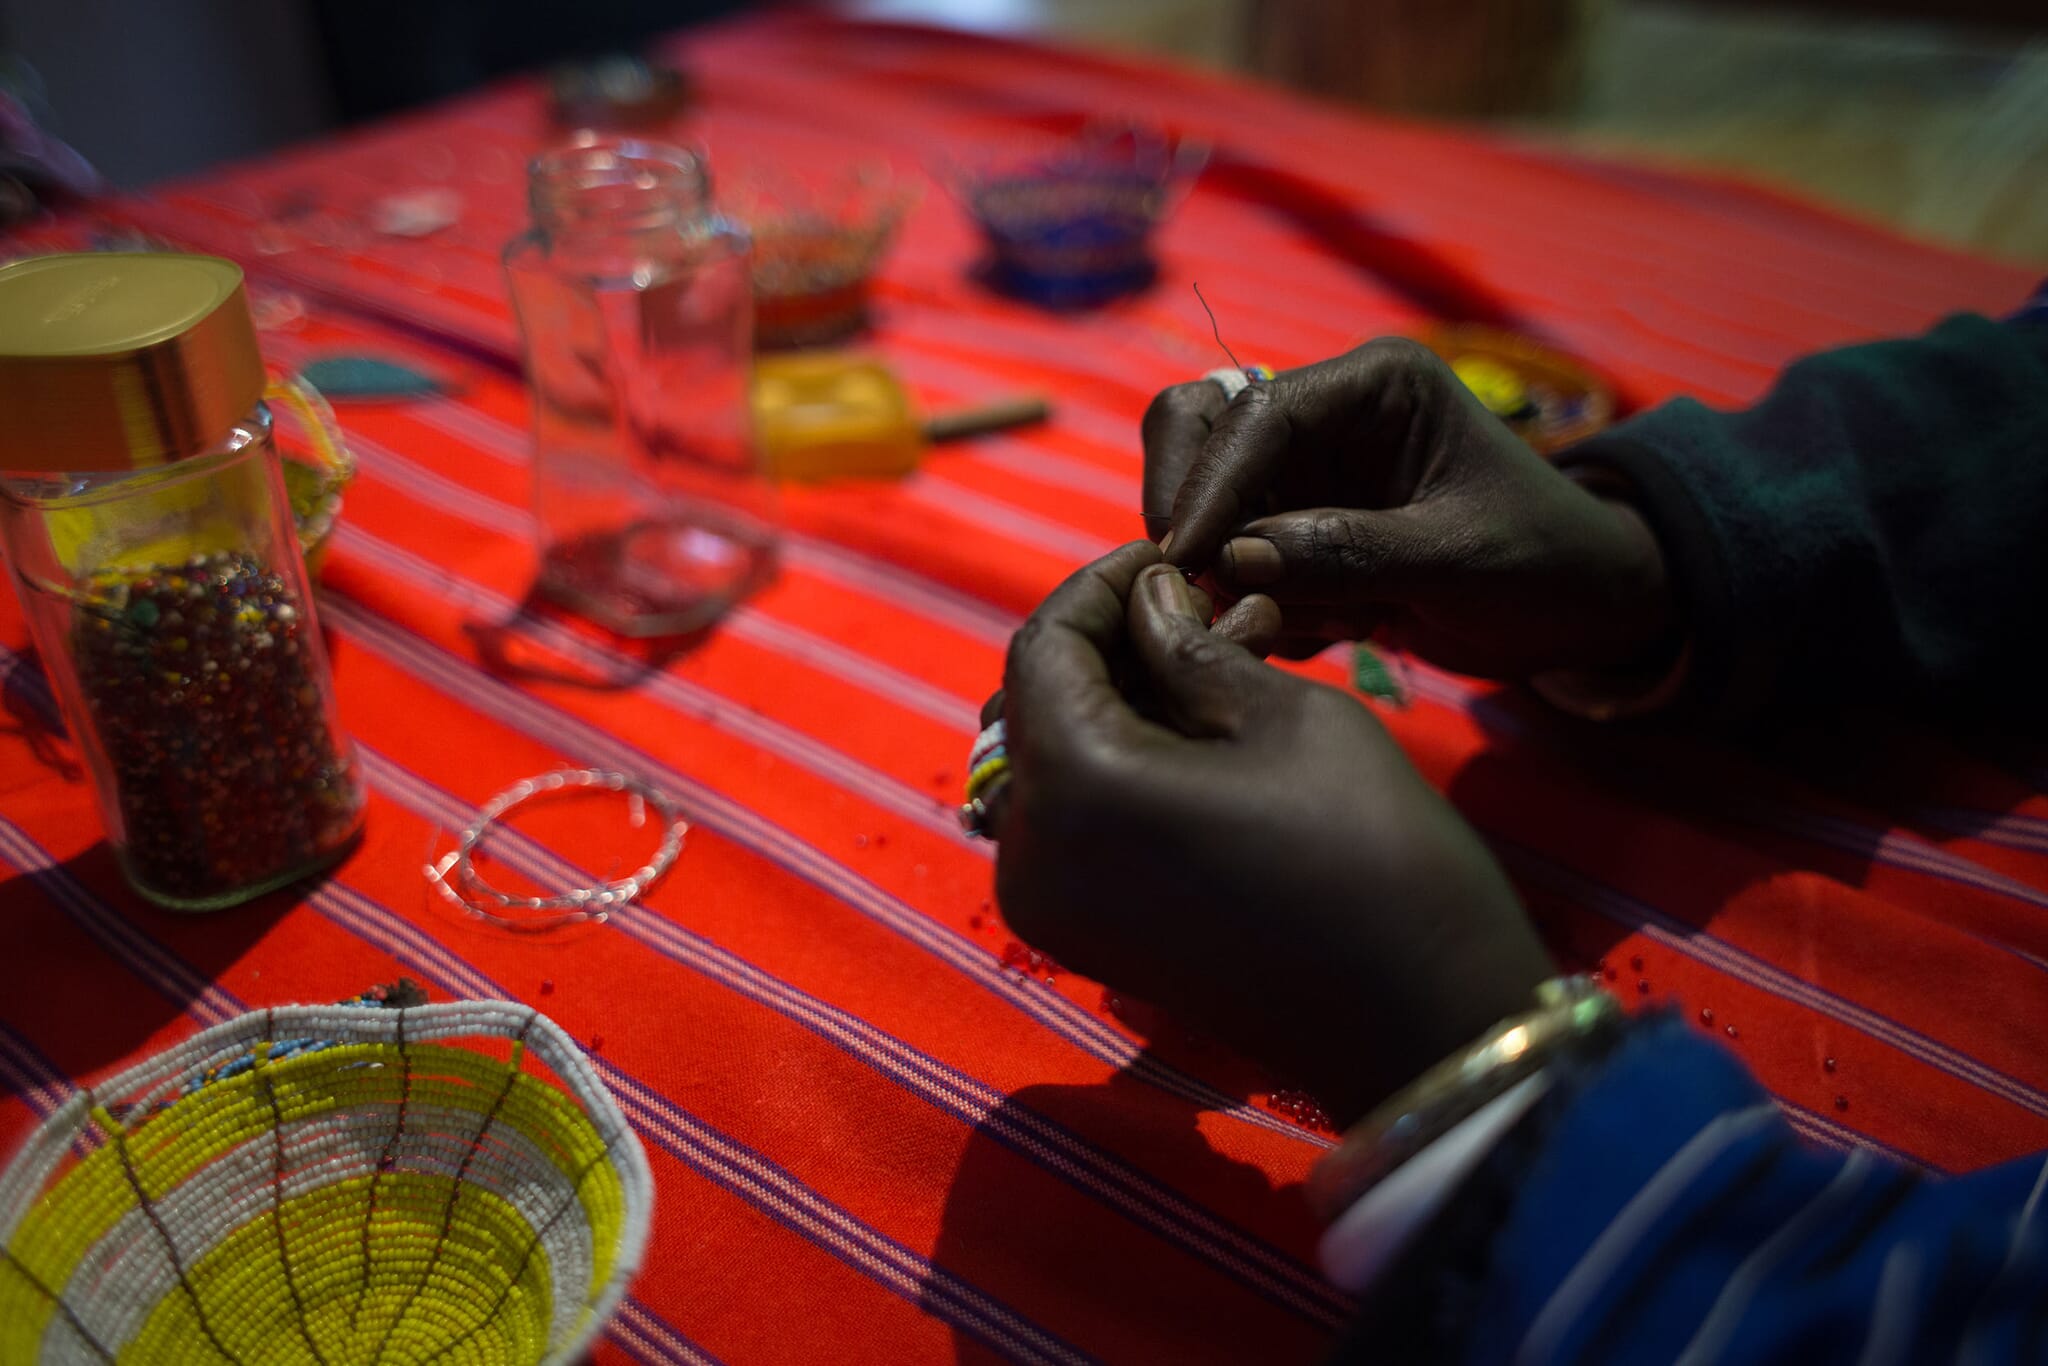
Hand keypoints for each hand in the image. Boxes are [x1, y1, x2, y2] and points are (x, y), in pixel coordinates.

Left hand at [993, 542, 1550, 1123]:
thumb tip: (1147, 598)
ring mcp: (1051, 908)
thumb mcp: (1284, 716)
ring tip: (1217, 660)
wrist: (1424, 1021)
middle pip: (1035, 705)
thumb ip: (1189, 644)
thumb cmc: (1372, 853)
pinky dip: (1119, 765)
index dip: (1103, 585)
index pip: (1044, 646)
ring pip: (1053, 761)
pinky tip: (1201, 733)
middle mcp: (1029, 856)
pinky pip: (1074, 820)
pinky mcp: (1084, 937)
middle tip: (1203, 605)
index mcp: (1071, 790)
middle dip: (1111, 644)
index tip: (1172, 558)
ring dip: (1118, 701)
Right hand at [1142, 338, 1675, 676]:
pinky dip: (1260, 605)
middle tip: (1197, 587)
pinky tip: (1331, 634)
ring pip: (1206, 505)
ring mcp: (1307, 475)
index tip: (1185, 558)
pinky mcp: (1299, 532)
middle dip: (1191, 510)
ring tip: (1306, 625)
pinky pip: (1235, 562)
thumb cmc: (1543, 561)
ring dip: (1230, 571)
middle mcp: (1326, 418)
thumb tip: (1234, 560)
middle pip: (1198, 429)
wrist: (1581, 609)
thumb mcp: (1457, 558)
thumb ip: (1348, 553)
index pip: (1253, 413)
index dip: (1208, 483)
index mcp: (1373, 386)